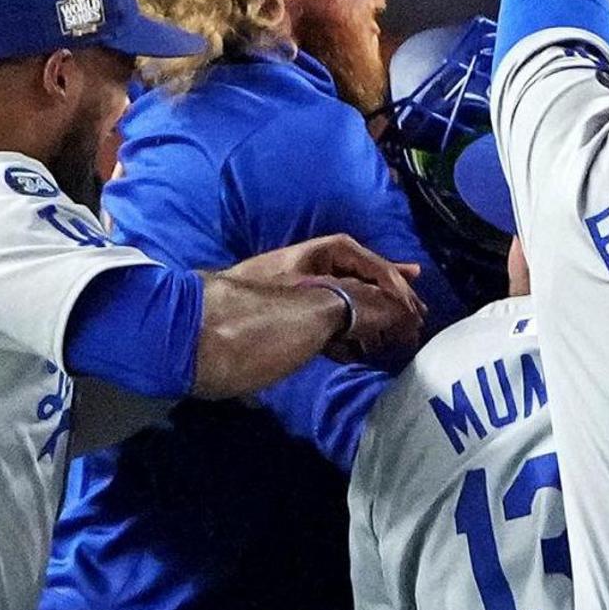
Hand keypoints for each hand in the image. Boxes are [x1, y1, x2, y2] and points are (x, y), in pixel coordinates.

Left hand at [237, 235, 427, 355]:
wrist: (193, 345)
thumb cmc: (256, 321)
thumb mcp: (318, 307)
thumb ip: (363, 304)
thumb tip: (397, 308)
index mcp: (307, 260)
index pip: (358, 257)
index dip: (389, 276)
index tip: (411, 303)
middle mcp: (299, 276)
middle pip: (351, 280)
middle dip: (385, 298)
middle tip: (414, 316)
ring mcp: (287, 304)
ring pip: (339, 306)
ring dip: (369, 320)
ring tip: (394, 336)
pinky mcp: (276, 333)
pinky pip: (321, 329)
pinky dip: (344, 338)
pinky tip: (359, 353)